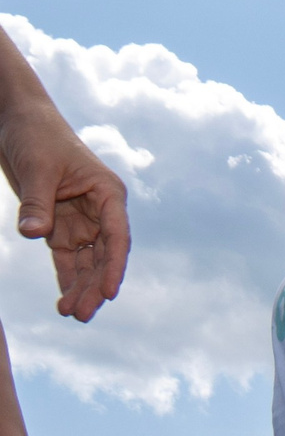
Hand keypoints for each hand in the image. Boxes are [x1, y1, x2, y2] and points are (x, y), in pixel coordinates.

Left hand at [1, 106, 130, 320]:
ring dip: (80, 288)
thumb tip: (32, 235)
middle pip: (103, 256)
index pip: (116, 236)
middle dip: (94, 286)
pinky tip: (64, 301)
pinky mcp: (59, 225)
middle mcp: (100, 211)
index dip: (114, 266)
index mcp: (107, 194)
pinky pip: (66, 258)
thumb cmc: (36, 135)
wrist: (17, 120)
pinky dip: (65, 278)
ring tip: (71, 315)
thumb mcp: (36, 168)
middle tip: (81, 315)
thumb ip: (37, 204)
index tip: (108, 292)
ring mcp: (80, 220)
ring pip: (87, 262)